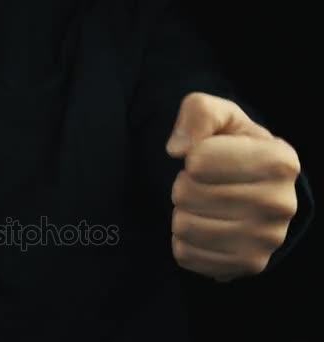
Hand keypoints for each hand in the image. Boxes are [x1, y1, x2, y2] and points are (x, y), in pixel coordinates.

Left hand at [166, 93, 299, 280]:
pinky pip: (184, 254)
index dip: (192, 156)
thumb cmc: (233, 149)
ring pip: (183, 226)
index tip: (206, 158)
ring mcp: (266, 240)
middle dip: (184, 185)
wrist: (254, 191)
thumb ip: (199, 112)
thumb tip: (178, 148)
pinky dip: (183, 240)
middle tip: (201, 185)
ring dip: (182, 212)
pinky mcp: (246, 265)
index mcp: (280, 160)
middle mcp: (282, 204)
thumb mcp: (221, 118)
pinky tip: (204, 228)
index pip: (198, 159)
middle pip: (187, 194)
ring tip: (203, 205)